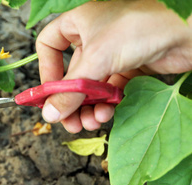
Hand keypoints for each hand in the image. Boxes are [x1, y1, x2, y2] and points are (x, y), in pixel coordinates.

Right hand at [36, 0, 191, 132]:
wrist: (189, 29)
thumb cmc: (143, 26)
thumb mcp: (97, 60)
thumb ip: (70, 91)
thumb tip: (49, 114)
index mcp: (80, 23)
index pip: (50, 45)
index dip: (46, 70)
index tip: (49, 94)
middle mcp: (94, 37)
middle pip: (71, 75)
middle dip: (71, 101)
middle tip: (69, 123)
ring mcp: (113, 53)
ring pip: (91, 86)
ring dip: (88, 108)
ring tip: (90, 123)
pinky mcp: (130, 67)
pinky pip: (110, 91)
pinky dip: (106, 105)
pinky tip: (106, 115)